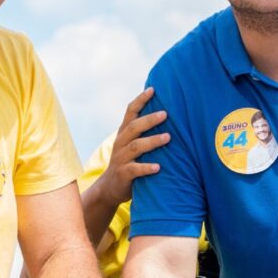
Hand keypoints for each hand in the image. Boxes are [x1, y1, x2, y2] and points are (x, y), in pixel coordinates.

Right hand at [92, 88, 168, 209]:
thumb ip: (143, 132)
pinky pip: (134, 169)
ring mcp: (121, 158)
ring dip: (152, 141)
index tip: (153, 89)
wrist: (109, 188)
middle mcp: (121, 143)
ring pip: (135, 147)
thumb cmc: (128, 162)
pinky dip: (146, 167)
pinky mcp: (123, 174)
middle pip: (134, 127)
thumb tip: (168, 114)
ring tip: (168, 137)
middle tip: (165, 114)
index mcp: (124, 133)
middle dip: (149, 119)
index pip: (130, 112)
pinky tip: (158, 167)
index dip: (141, 100)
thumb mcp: (132, 144)